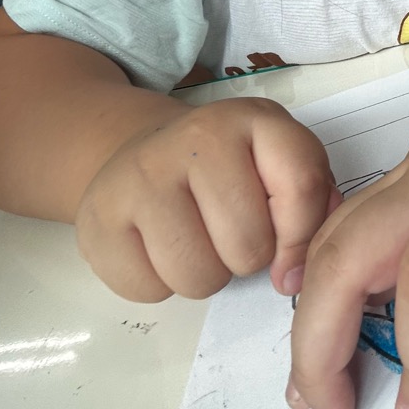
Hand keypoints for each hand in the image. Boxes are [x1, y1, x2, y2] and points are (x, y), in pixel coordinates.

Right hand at [76, 98, 339, 301]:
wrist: (140, 147)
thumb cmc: (227, 168)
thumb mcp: (280, 163)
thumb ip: (311, 203)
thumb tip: (298, 270)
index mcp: (251, 119)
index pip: (300, 186)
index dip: (303, 237)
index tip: (289, 257)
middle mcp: (192, 137)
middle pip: (248, 246)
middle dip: (248, 257)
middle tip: (230, 235)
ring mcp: (138, 175)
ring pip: (198, 276)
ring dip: (206, 275)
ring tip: (198, 242)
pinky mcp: (96, 218)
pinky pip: (148, 289)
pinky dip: (160, 284)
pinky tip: (158, 247)